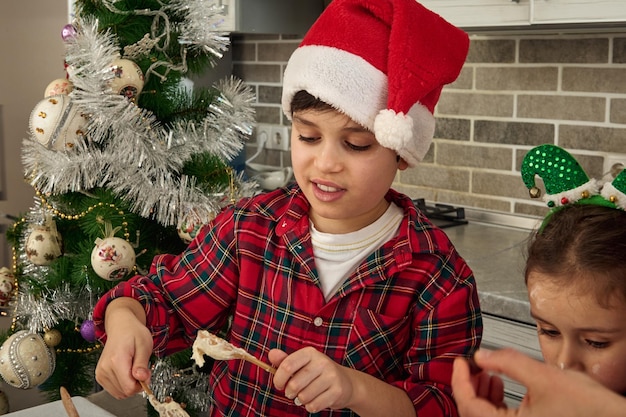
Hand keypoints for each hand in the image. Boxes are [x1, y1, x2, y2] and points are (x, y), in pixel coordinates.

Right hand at [95, 298, 152, 398]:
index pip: (129, 388)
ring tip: (133, 368)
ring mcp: (100, 373)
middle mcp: (104, 368)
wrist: (120, 326)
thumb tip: (142, 379)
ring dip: (130, 385)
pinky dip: (123, 385)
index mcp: (116, 360)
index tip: (146, 373)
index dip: (142, 385)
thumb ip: (142, 364)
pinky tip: (127, 372)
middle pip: (125, 392)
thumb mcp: (144, 345)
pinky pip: (114, 390)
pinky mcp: (99, 376)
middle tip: (141, 369)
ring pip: (119, 393)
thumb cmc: (134, 334)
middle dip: (137, 385)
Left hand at [269, 347, 354, 413]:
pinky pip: (314, 405)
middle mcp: (322, 362)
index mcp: (310, 353)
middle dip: (289, 393)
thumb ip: (285, 361)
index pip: (287, 365)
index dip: (278, 379)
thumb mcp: (302, 364)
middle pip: (294, 384)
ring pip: (304, 397)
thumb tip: (271, 354)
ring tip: (305, 396)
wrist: (346, 383)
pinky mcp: (337, 391)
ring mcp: (331, 376)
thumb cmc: (318, 373)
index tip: (279, 385)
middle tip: (292, 393)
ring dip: (301, 400)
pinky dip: (310, 407)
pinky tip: (314, 401)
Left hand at [452, 348, 625, 416]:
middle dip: (470, 385)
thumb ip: (508, 362)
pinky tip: (501, 385)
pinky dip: (496, 402)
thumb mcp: (545, 376)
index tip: (459, 361)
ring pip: (486, 416)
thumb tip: (481, 355)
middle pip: (473, 412)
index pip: (468, 404)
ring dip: (482, 393)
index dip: (459, 379)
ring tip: (489, 373)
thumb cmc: (591, 410)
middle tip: (471, 365)